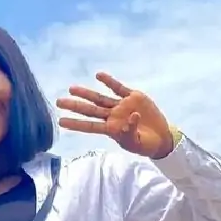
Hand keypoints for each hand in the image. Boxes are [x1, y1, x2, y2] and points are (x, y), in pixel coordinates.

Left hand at [56, 72, 174, 160]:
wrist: (162, 137)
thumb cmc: (146, 144)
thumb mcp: (137, 143)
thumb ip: (130, 131)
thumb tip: (130, 117)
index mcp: (111, 129)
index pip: (90, 126)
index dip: (76, 123)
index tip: (61, 121)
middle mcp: (113, 116)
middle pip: (90, 110)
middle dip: (75, 106)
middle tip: (58, 102)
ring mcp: (121, 105)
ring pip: (100, 98)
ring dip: (86, 93)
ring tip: (72, 89)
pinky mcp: (132, 96)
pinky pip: (118, 88)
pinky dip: (109, 82)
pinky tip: (99, 76)